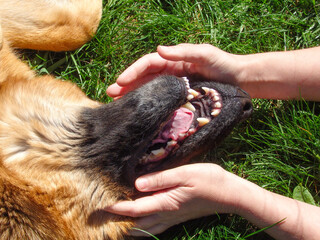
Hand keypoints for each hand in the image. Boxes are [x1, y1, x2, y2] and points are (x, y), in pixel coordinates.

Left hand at [105, 163, 242, 235]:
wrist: (229, 194)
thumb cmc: (208, 181)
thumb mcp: (184, 174)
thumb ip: (160, 179)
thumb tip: (137, 184)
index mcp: (166, 203)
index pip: (134, 208)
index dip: (116, 207)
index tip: (99, 205)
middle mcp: (166, 214)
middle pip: (136, 223)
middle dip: (118, 221)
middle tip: (102, 217)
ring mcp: (172, 217)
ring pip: (145, 227)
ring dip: (129, 225)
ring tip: (115, 221)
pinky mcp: (177, 216)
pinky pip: (154, 226)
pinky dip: (142, 226)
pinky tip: (139, 221)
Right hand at [107, 44, 244, 97]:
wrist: (239, 80)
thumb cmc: (223, 64)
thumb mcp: (204, 54)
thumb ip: (183, 52)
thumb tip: (158, 49)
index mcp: (174, 60)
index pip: (148, 63)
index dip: (133, 71)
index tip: (119, 82)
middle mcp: (171, 72)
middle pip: (144, 77)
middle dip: (126, 84)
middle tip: (110, 95)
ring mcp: (174, 86)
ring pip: (149, 89)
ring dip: (133, 95)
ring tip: (118, 104)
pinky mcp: (180, 98)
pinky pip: (160, 100)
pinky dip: (148, 104)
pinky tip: (139, 110)